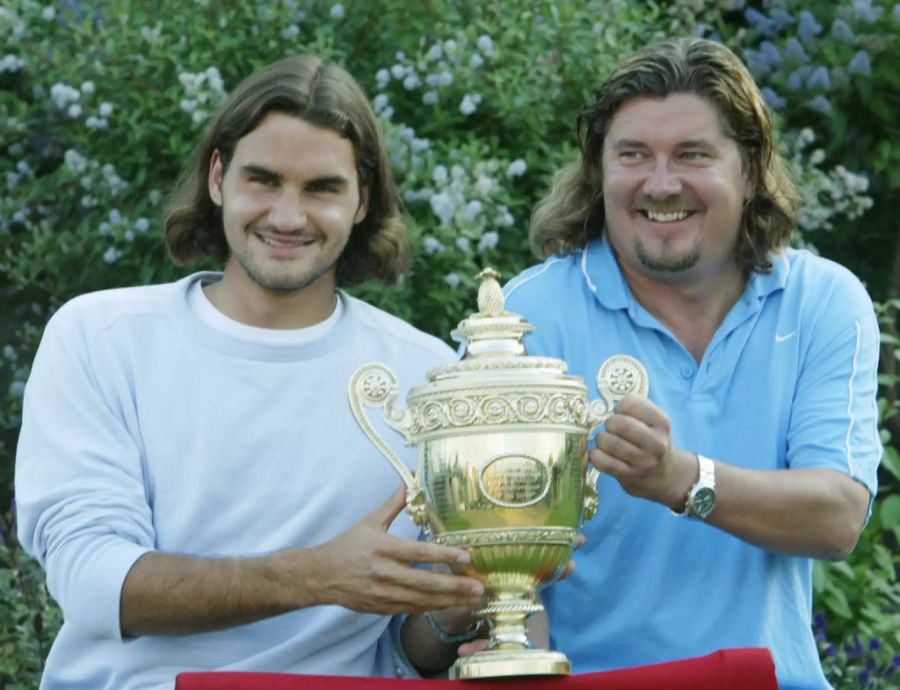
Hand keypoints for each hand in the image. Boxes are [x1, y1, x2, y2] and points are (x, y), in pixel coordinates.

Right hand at [304, 486, 484, 613]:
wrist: (320, 575)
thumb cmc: (348, 546)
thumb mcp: (370, 522)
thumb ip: (393, 504)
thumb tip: (409, 481)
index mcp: (383, 548)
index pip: (419, 553)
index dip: (444, 556)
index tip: (467, 556)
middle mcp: (384, 573)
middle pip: (425, 583)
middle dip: (455, 587)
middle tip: (479, 587)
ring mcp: (382, 594)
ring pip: (421, 601)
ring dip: (449, 601)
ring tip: (472, 599)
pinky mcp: (380, 608)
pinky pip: (410, 610)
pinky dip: (431, 608)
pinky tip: (448, 605)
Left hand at [589, 395, 694, 508]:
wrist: (663, 474)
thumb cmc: (650, 440)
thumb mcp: (652, 421)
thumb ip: (633, 408)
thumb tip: (602, 410)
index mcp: (662, 423)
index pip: (632, 404)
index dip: (620, 407)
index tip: (621, 413)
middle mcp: (656, 443)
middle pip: (621, 424)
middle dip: (610, 423)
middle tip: (611, 428)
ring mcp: (643, 461)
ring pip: (609, 442)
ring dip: (601, 439)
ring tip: (606, 441)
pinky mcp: (629, 476)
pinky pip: (603, 462)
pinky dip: (595, 455)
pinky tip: (599, 453)